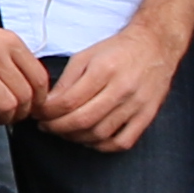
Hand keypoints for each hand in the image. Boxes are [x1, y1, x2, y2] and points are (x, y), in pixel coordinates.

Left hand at [39, 12, 184, 153]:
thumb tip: (48, 104)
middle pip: (83, 120)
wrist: (155, 46)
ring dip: (76, 138)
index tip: (38, 114)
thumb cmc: (117, 50)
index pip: (69, 101)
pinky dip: (103, 146)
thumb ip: (67, 80)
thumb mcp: (86, 56)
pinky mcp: (147, 115)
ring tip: (64, 132)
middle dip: (57, 127)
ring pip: (100, 134)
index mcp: (104, 70)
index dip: (49, 112)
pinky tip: (91, 140)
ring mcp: (137, 105)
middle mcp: (122, 89)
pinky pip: (123, 142)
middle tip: (46, 126)